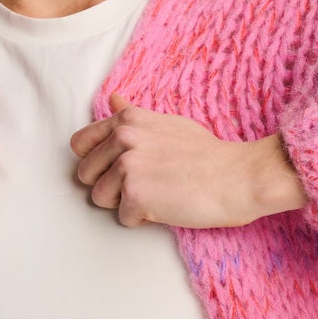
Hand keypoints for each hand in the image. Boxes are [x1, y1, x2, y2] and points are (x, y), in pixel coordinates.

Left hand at [69, 92, 305, 228]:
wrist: (238, 176)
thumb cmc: (208, 154)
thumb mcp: (167, 123)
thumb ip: (134, 116)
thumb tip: (112, 99)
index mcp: (127, 120)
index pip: (80, 144)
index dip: (95, 162)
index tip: (119, 169)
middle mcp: (122, 138)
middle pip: (86, 175)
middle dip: (110, 186)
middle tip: (146, 184)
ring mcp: (126, 165)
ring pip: (99, 198)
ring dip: (125, 204)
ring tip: (157, 194)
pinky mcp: (134, 194)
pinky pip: (123, 218)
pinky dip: (144, 219)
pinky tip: (167, 206)